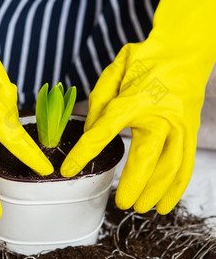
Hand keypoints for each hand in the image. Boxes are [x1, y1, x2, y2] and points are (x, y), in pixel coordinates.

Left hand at [61, 0, 215, 213]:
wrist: (186, 50)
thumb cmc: (146, 60)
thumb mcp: (115, 70)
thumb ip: (100, 100)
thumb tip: (90, 131)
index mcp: (135, 99)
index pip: (104, 131)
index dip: (84, 152)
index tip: (68, 170)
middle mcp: (160, 117)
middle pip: (146, 157)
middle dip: (133, 184)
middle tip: (121, 203)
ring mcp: (179, 127)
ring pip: (170, 166)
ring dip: (156, 191)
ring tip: (141, 208)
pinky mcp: (191, 132)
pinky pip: (186, 164)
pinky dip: (177, 187)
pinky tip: (165, 203)